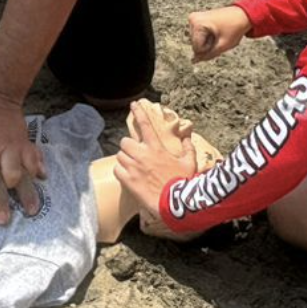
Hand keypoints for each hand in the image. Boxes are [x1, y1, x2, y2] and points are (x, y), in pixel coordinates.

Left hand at [113, 100, 198, 236]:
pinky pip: (117, 170)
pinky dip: (120, 172)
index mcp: (156, 148)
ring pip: (119, 156)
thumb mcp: (189, 163)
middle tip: (134, 154)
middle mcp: (142, 154)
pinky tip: (127, 176)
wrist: (174, 203)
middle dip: (128, 147)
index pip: (145, 125)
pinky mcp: (128, 180)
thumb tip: (188, 136)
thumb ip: (188, 147)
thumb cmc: (183, 182)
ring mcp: (133, 167)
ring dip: (124, 160)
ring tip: (132, 167)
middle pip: (125, 142)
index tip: (133, 104)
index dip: (138, 112)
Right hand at [187, 6, 251, 62]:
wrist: (242, 14)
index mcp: (198, 24)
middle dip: (208, 45)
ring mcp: (194, 18)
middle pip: (195, 44)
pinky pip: (198, 35)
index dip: (209, 49)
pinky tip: (215, 31)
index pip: (197, 48)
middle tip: (220, 35)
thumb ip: (207, 55)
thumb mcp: (223, 45)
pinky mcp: (197, 19)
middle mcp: (193, 19)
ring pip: (197, 41)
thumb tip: (193, 61)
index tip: (220, 38)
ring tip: (218, 32)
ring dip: (208, 41)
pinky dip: (207, 37)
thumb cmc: (234, 28)